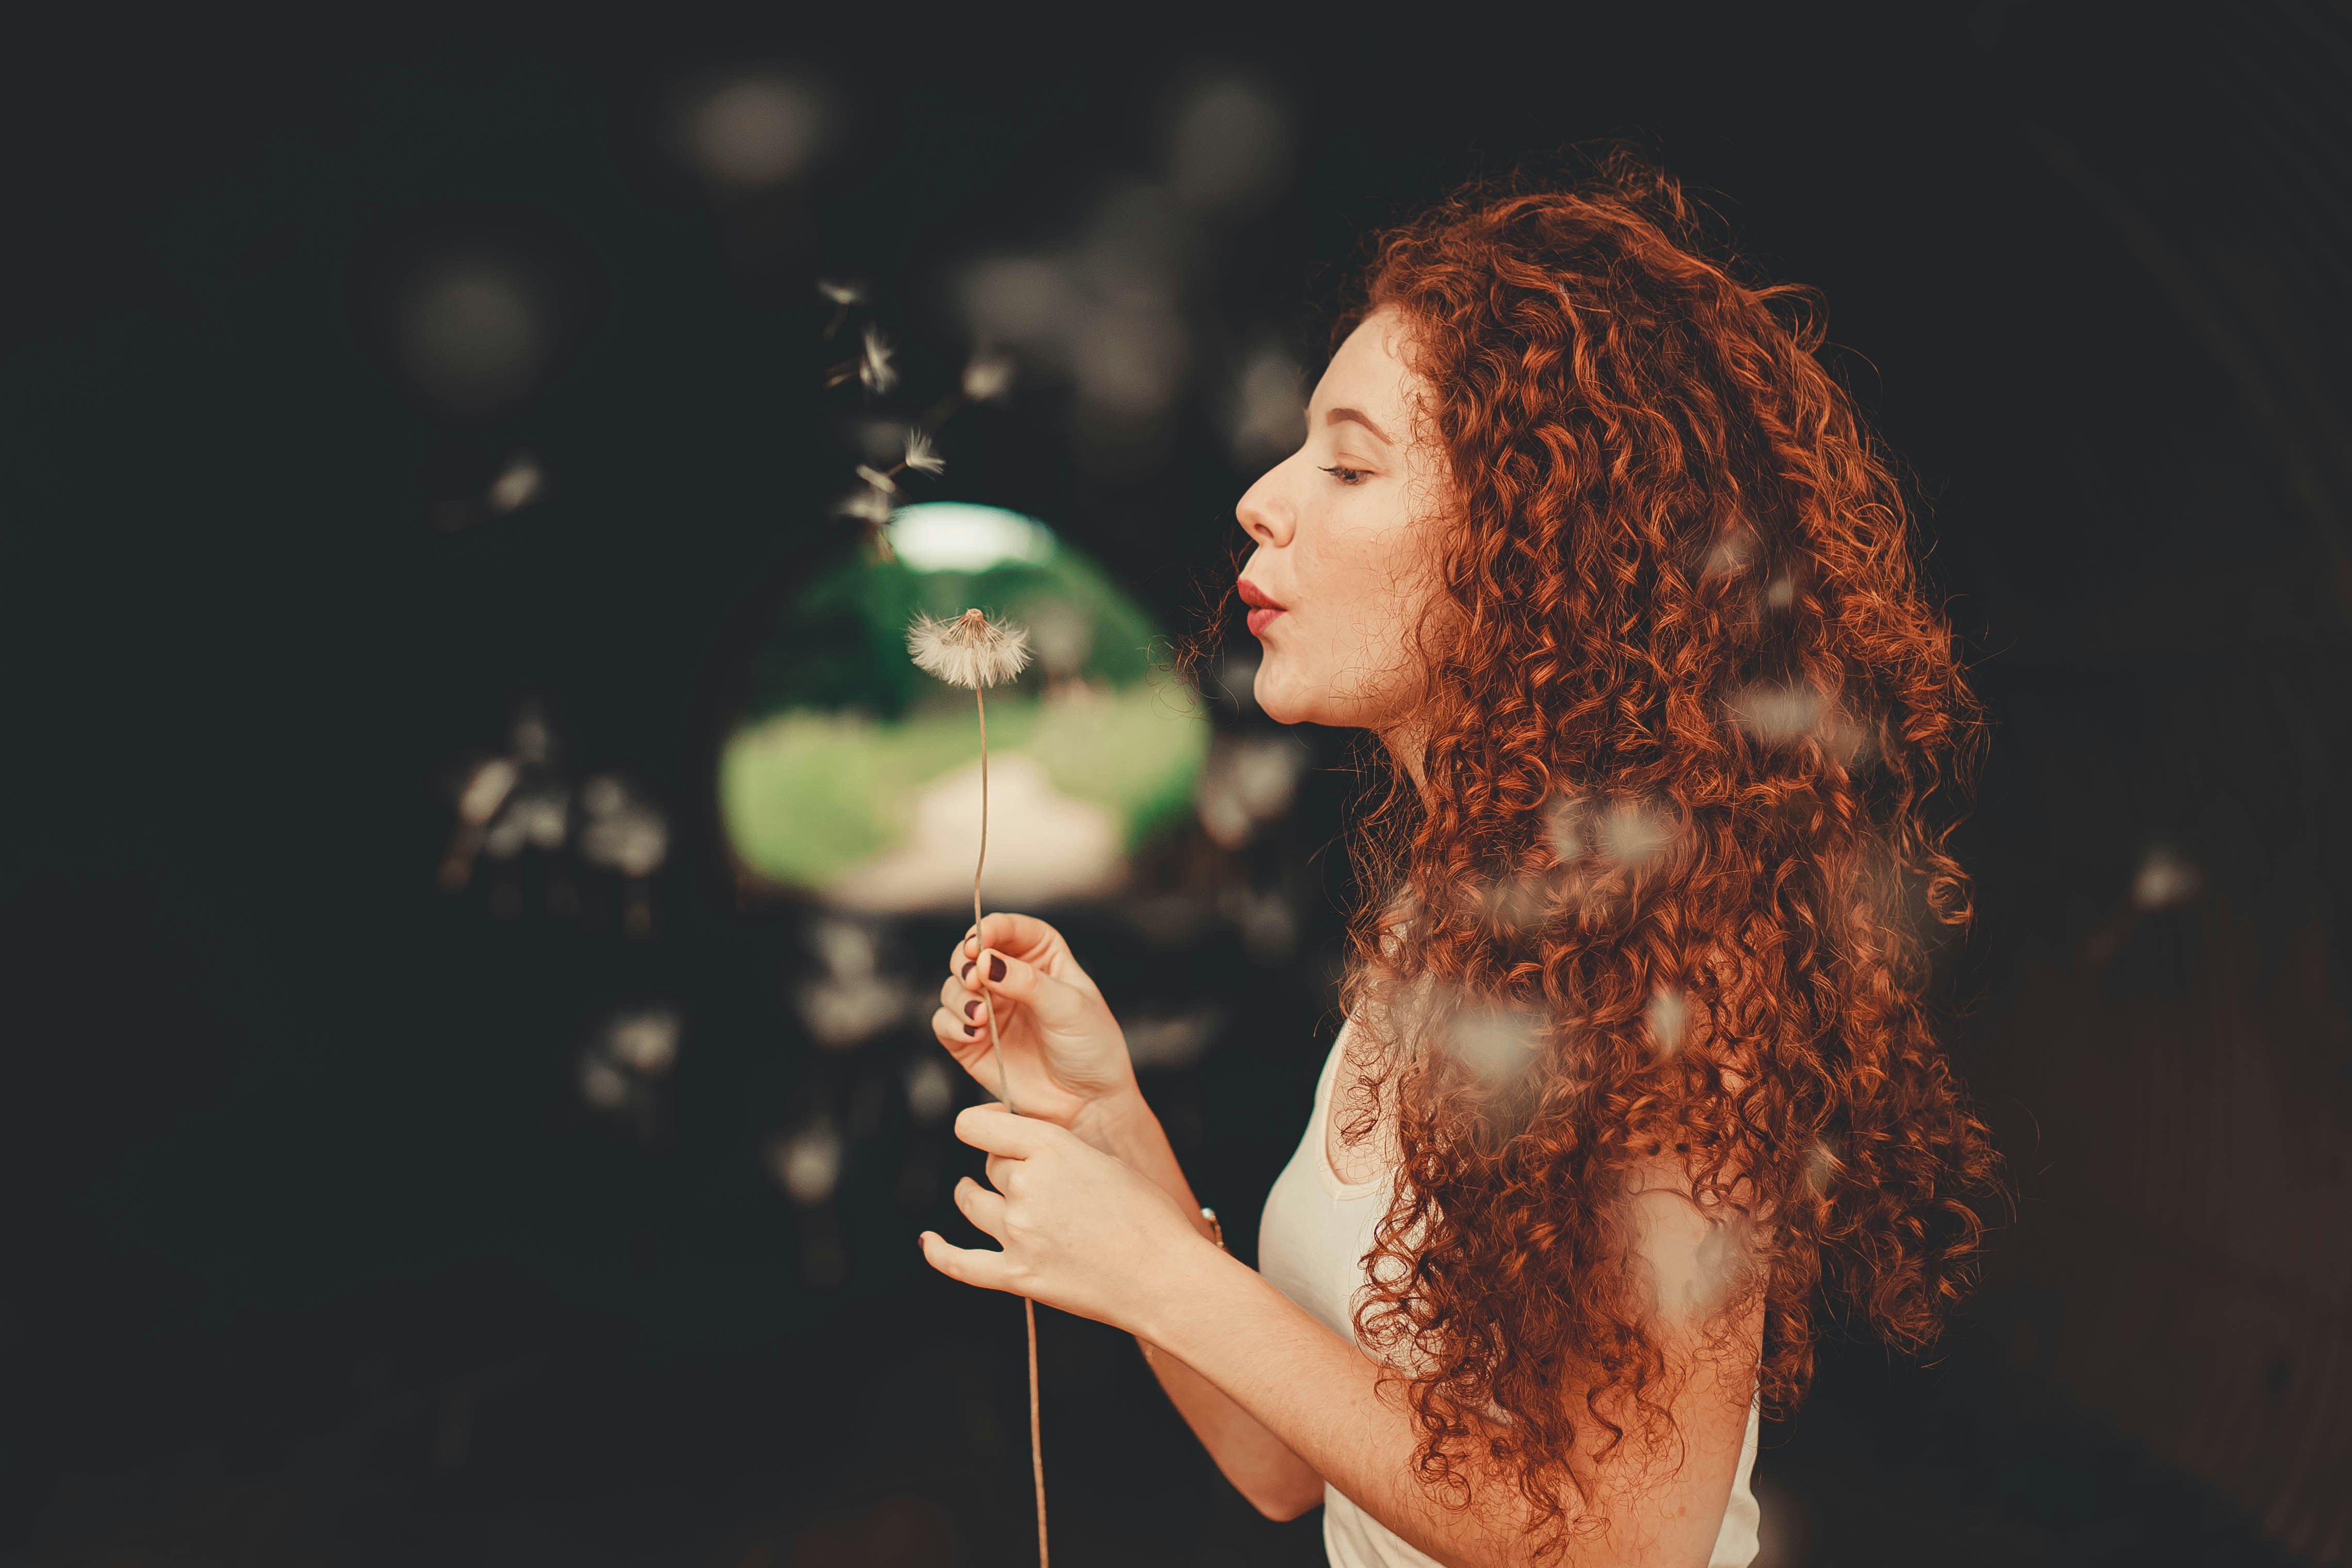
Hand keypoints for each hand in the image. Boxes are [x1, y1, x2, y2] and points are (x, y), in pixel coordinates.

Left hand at [921, 1104, 1220, 1333]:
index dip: (982, 1125)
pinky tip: (929, 1241)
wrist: (1164, 1277)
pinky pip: (960, 1262)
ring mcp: (1017, 1232)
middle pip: (989, 1167)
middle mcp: (1027, 1185)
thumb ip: (1058, 1151)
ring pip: (974, 1204)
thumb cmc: (1148, 1218)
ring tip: (976, 1196)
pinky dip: (939, 1251)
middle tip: (1034, 1181)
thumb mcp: (1104, 1162)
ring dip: (975, 1197)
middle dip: (1006, 1170)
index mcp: (1051, 1148)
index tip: (990, 1129)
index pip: (979, 1126)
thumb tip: (1024, 1148)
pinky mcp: (1015, 1276)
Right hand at [932, 912, 1138, 1140]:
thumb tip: (986, 962)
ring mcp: (989, 1010)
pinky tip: (973, 1033)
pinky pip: (945, 1023)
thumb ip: (1027, 982)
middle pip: (971, 953)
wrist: (1089, 1103)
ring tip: (980, 1016)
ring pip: (953, 986)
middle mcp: (1010, 979)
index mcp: (1042, 959)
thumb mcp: (1069, 1007)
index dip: (991, 928)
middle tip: (975, 979)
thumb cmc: (1091, 1049)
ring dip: (958, 996)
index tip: (979, 942)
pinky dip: (952, 1024)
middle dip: (965, 962)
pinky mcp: (971, 1042)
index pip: (1011, 929)